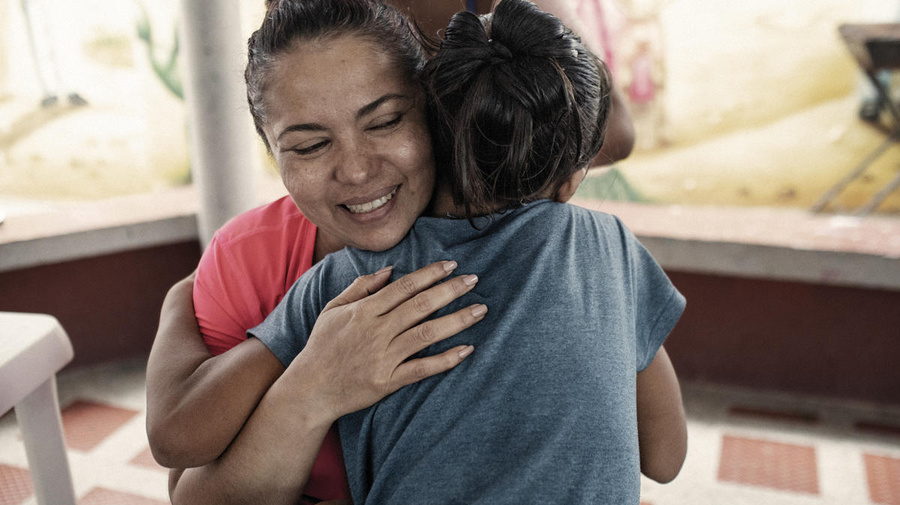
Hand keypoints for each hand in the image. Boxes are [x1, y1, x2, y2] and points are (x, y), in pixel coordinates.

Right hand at [290, 260, 485, 420]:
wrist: (310, 389)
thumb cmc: (322, 346)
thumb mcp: (333, 309)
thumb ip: (361, 286)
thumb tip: (390, 269)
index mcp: (364, 311)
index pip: (404, 287)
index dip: (429, 274)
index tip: (451, 265)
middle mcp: (376, 331)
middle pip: (420, 305)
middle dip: (450, 290)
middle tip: (473, 279)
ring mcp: (383, 357)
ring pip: (427, 334)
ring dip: (457, 320)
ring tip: (480, 310)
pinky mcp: (388, 381)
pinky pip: (422, 368)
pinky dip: (446, 360)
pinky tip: (467, 349)